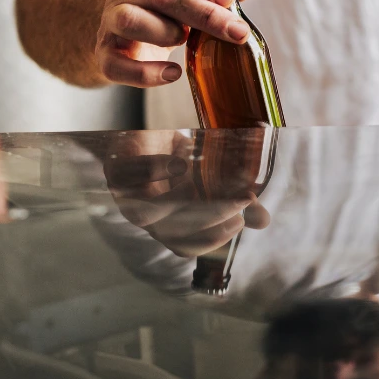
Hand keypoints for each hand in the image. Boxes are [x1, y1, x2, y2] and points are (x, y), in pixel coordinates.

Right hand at [96, 0, 261, 87]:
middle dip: (204, 14)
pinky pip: (118, 65)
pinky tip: (173, 74)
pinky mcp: (105, 54)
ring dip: (166, 32)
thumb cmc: (163, 10)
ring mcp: (110, 21)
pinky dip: (147, 73)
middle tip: (236, 31)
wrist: (122, 34)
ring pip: (131, 21)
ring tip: (185, 40)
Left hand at [103, 132, 269, 257]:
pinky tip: (179, 163)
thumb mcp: (210, 178)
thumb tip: (263, 222)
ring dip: (180, 201)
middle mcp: (145, 216)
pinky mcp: (115, 170)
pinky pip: (131, 178)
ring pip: (147, 215)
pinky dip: (155, 172)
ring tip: (216, 187)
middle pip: (172, 233)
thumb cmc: (174, 159)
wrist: (141, 132)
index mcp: (166, 223)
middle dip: (211, 218)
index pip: (186, 247)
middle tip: (242, 201)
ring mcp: (126, 196)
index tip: (241, 221)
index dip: (213, 239)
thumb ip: (233, 200)